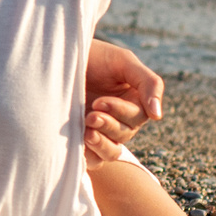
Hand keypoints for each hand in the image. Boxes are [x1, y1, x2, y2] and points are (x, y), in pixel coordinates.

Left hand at [84, 37, 163, 165]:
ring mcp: (100, 131)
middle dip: (108, 126)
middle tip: (90, 115)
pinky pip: (92, 160)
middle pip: (124, 134)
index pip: (136, 118)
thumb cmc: (94, 56)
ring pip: (111, 152)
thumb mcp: (124, 62)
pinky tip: (78, 146)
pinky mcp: (81, 141)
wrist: (57, 56)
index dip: (120, 113)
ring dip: (101, 145)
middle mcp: (119, 119)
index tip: (99, 102)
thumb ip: (148, 83)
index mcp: (134, 102)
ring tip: (86, 134)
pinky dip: (88, 157)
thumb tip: (158, 117)